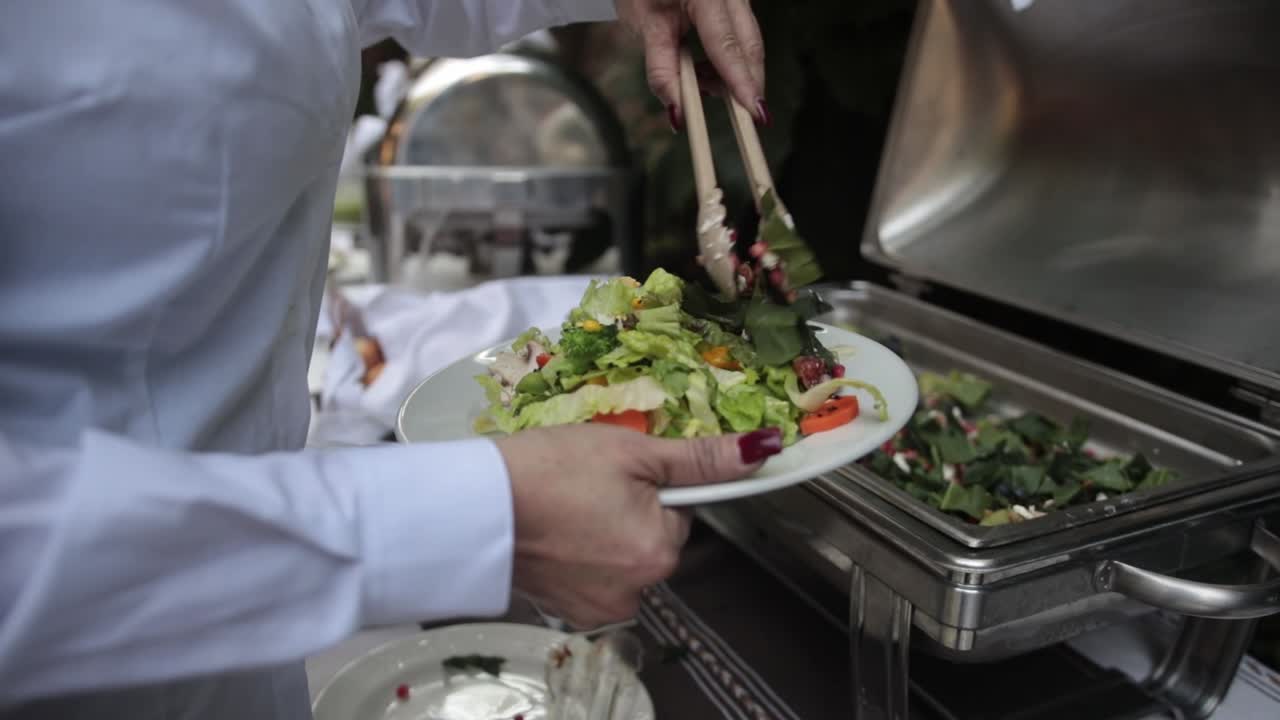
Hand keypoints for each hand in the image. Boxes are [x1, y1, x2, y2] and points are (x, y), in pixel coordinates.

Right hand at [494, 424, 782, 628]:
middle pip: (651, 540)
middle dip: (626, 512)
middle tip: (583, 485)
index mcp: (658, 550)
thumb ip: (700, 458)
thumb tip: (763, 450)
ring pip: (621, 559)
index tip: (614, 473)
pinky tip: (553, 533)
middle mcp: (636, 590)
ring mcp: (599, 606)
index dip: (651, 486)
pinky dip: (579, 557)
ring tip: (563, 507)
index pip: (679, 514)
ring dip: (602, 535)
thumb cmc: (546, 470)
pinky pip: (592, 578)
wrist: (471, 506)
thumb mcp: (631, 451)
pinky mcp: (567, 610)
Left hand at [615, 0, 767, 129]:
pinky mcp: (735, 6)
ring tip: (701, 85)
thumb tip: (678, 112)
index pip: (727, 45)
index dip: (741, 81)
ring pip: (748, 44)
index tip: (754, 111)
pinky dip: (727, 63)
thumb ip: (661, 69)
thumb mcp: (643, 26)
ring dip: (732, 75)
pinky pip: (740, 39)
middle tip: (744, 118)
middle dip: (746, 84)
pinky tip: (705, 72)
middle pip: (749, 45)